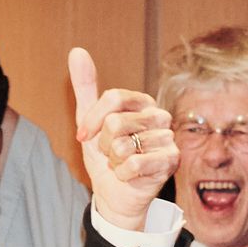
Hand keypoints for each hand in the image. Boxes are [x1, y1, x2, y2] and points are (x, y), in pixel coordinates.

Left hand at [69, 47, 176, 227]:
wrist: (116, 195)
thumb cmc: (106, 156)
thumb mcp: (89, 121)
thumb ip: (85, 87)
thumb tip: (77, 51)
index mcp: (142, 102)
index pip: (113, 97)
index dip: (92, 120)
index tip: (83, 136)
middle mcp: (159, 116)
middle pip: (115, 122)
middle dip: (103, 144)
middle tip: (111, 154)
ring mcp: (167, 138)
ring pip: (122, 145)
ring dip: (114, 161)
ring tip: (122, 164)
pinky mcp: (171, 161)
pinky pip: (133, 164)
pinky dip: (123, 174)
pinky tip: (130, 176)